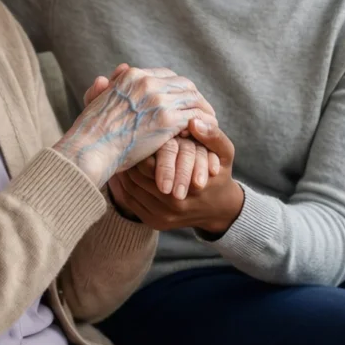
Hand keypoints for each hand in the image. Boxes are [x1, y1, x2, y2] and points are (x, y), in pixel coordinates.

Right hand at [54, 66, 215, 187]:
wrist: (90, 148)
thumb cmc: (89, 132)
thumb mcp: (94, 101)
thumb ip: (103, 88)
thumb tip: (105, 78)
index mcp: (132, 76)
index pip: (166, 75)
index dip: (178, 88)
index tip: (183, 100)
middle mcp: (147, 82)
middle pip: (184, 84)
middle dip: (195, 97)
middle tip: (202, 110)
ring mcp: (159, 100)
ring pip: (193, 99)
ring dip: (203, 110)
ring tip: (208, 122)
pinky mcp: (167, 120)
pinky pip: (195, 116)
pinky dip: (204, 123)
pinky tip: (205, 132)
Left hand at [108, 118, 242, 235]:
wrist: (218, 209)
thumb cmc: (219, 174)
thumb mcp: (224, 153)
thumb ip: (213, 136)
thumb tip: (193, 121)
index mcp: (189, 186)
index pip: (151, 164)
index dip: (142, 147)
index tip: (138, 132)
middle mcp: (173, 205)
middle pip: (137, 175)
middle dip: (130, 157)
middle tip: (122, 140)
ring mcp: (162, 216)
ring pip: (130, 188)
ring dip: (124, 170)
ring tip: (120, 151)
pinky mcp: (154, 222)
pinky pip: (130, 201)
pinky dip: (124, 185)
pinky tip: (123, 170)